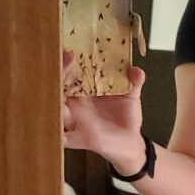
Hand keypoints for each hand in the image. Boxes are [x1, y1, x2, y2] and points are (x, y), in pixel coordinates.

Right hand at [62, 49, 145, 167]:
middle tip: (64, 63)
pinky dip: (61, 136)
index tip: (70, 53)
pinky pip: (65, 139)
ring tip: (60, 90)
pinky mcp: (81, 138)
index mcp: (85, 91)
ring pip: (57, 109)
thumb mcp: (131, 96)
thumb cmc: (126, 117)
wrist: (131, 142)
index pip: (70, 74)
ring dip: (56, 100)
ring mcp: (76, 121)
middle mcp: (76, 104)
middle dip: (58, 75)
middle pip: (58, 88)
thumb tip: (137, 70)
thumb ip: (134, 82)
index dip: (67, 63)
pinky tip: (61, 133)